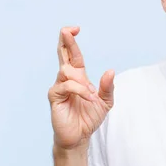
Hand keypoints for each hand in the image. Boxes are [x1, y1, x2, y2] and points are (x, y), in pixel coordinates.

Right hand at [48, 26, 114, 150]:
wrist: (80, 137)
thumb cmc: (89, 119)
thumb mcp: (105, 102)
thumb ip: (108, 87)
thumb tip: (110, 70)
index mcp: (78, 77)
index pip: (73, 55)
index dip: (72, 41)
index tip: (75, 28)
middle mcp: (66, 79)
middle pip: (62, 55)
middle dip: (65, 41)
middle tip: (68, 30)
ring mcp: (59, 87)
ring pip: (66, 71)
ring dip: (82, 81)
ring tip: (92, 94)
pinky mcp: (54, 97)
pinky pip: (65, 86)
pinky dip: (79, 89)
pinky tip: (88, 97)